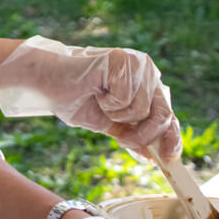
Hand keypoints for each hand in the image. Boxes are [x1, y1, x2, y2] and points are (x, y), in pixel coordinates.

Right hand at [0, 35, 181, 160]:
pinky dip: (108, 102)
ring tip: (100, 100)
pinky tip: (96, 89)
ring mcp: (136, 63)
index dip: (171, 138)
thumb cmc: (74, 97)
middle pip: (163, 114)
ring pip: (142, 110)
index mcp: (146, 84)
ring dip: (116, 115)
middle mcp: (146, 70)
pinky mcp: (122, 59)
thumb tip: (151, 155)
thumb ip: (130, 134)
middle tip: (122, 139)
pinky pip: (125, 98)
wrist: (46, 79)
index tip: (168, 159)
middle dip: (142, 135)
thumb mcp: (107, 123)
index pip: (168, 114)